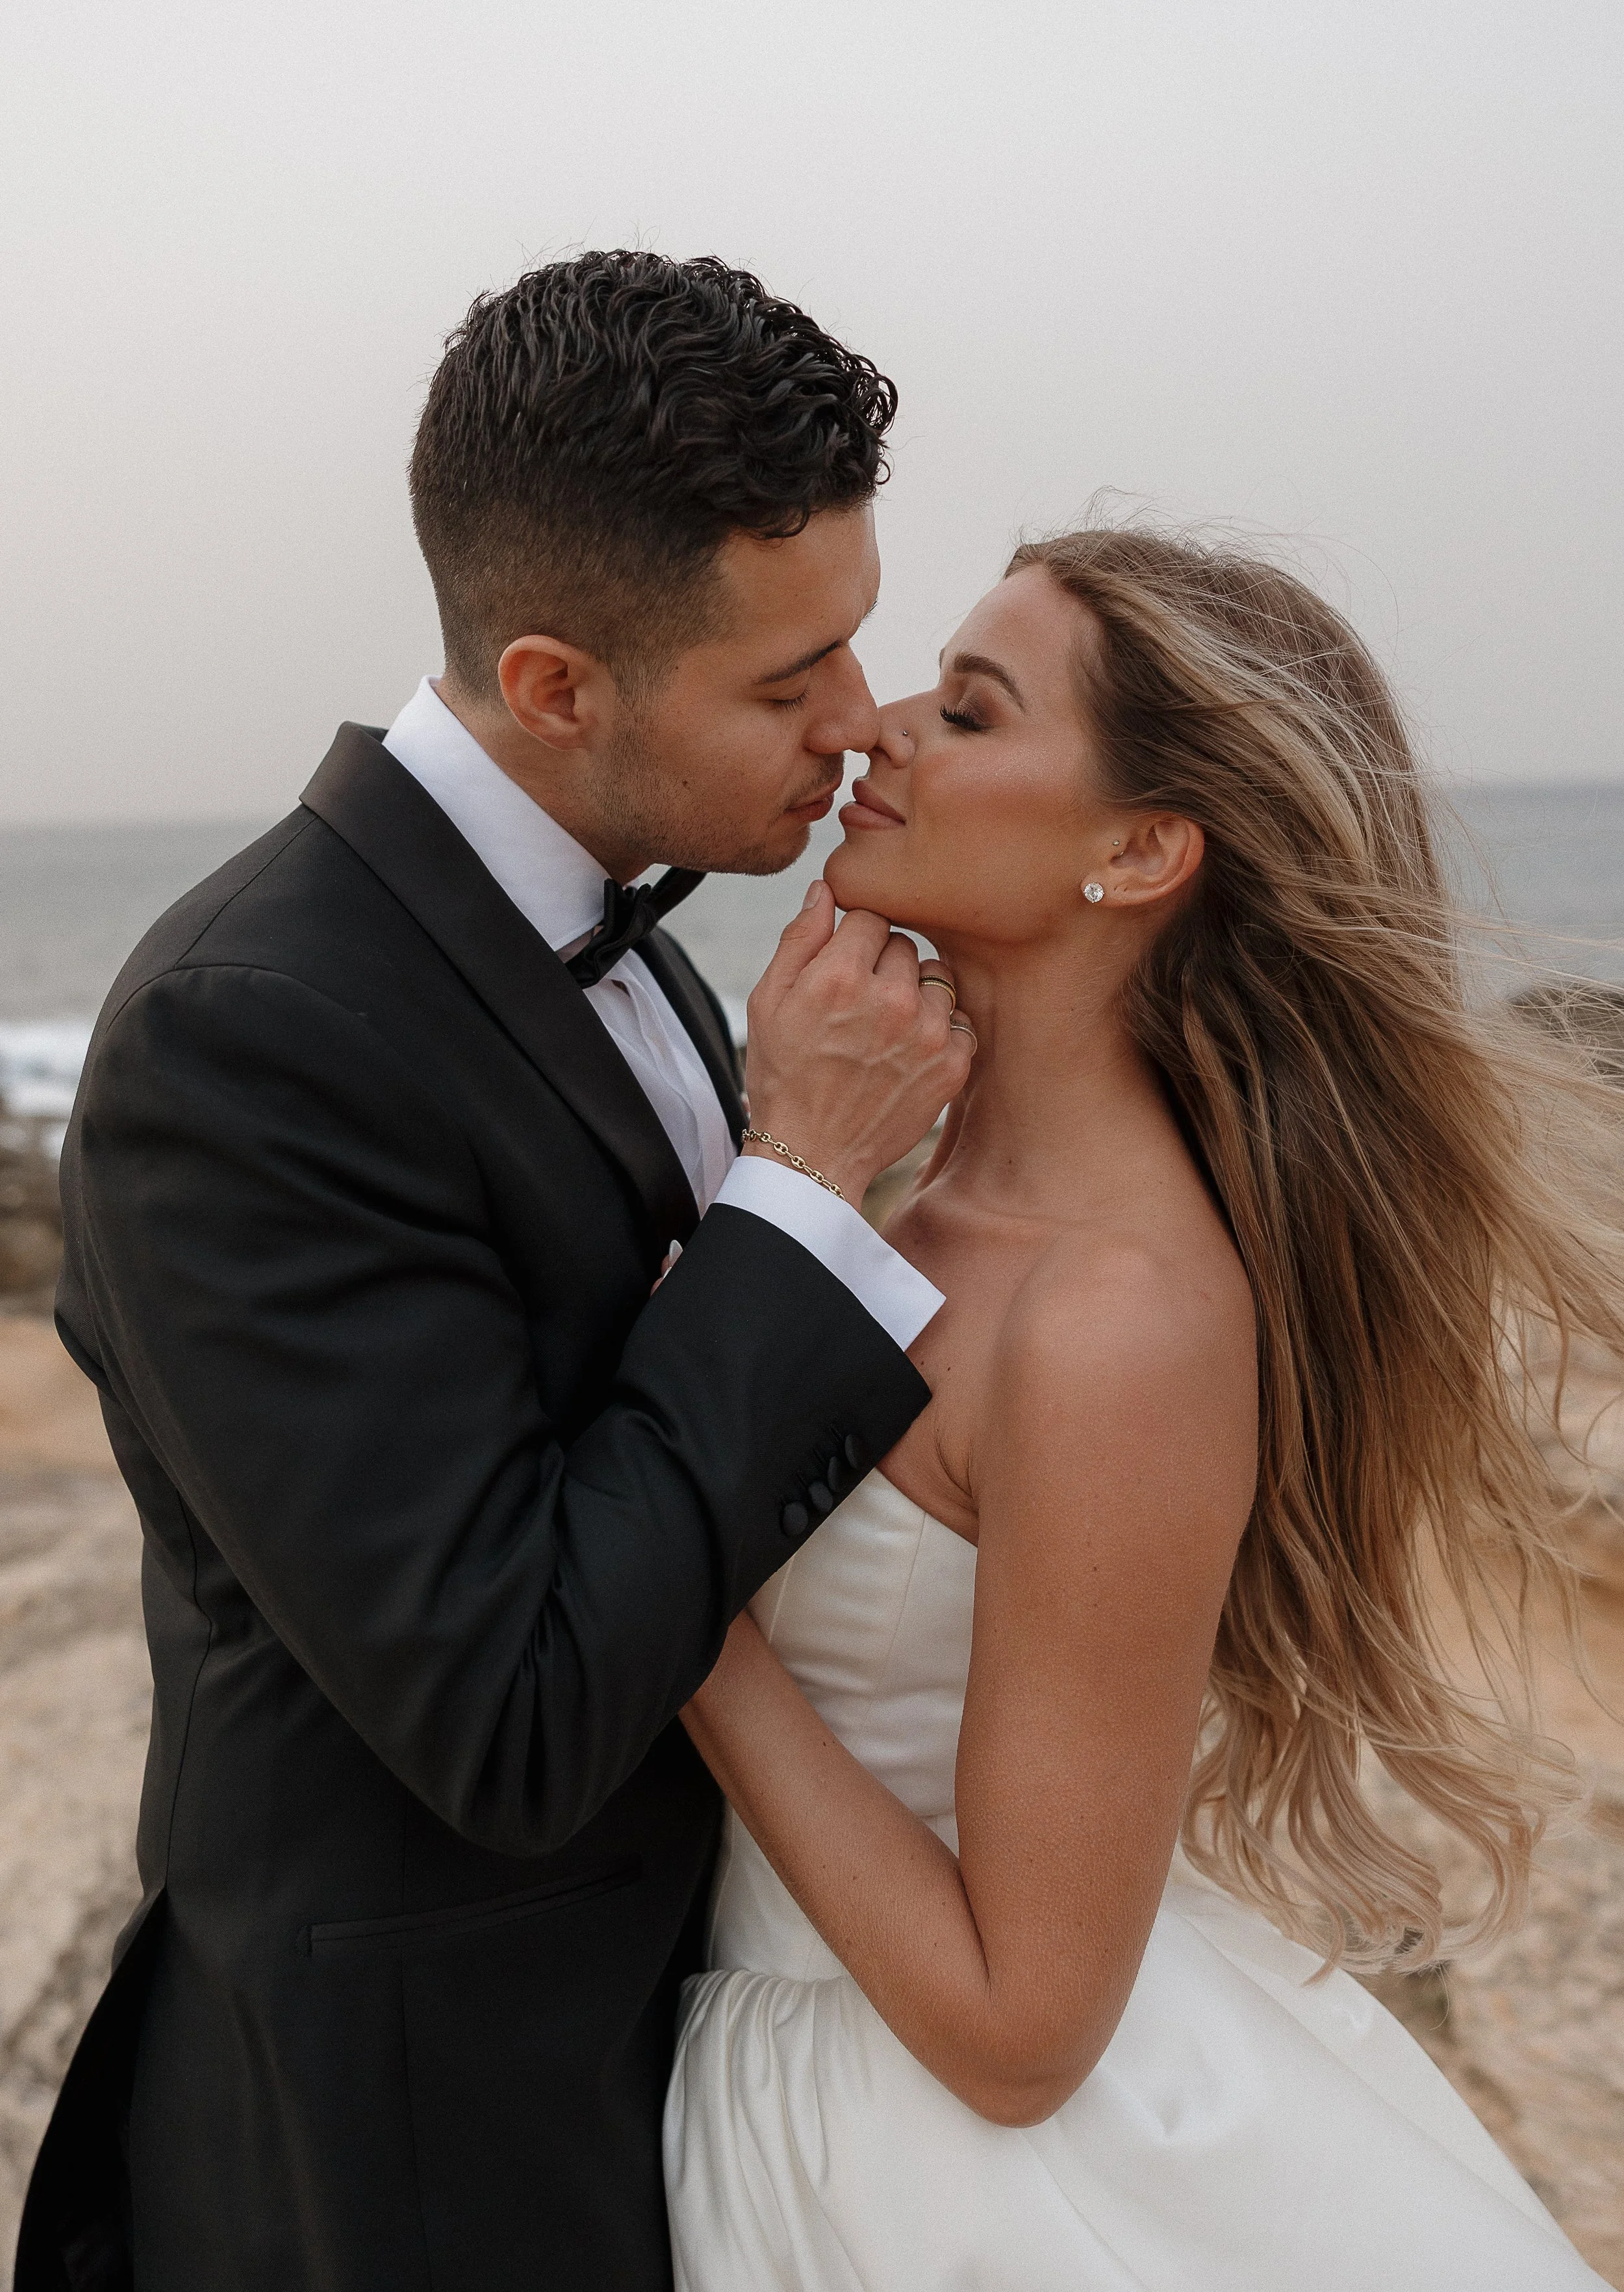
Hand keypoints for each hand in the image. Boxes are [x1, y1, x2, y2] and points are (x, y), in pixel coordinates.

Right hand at [743, 882, 972, 1205]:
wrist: (812, 1155)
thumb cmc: (783, 1076)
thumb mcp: (767, 1002)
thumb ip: (798, 939)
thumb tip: (824, 888)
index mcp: (840, 976)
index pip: (870, 916)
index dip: (853, 939)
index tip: (843, 966)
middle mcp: (891, 999)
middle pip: (904, 944)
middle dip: (883, 964)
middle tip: (859, 1004)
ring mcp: (927, 1033)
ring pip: (936, 977)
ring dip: (916, 993)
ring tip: (885, 1027)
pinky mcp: (952, 1064)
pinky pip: (958, 1019)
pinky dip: (939, 1030)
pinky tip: (908, 1052)